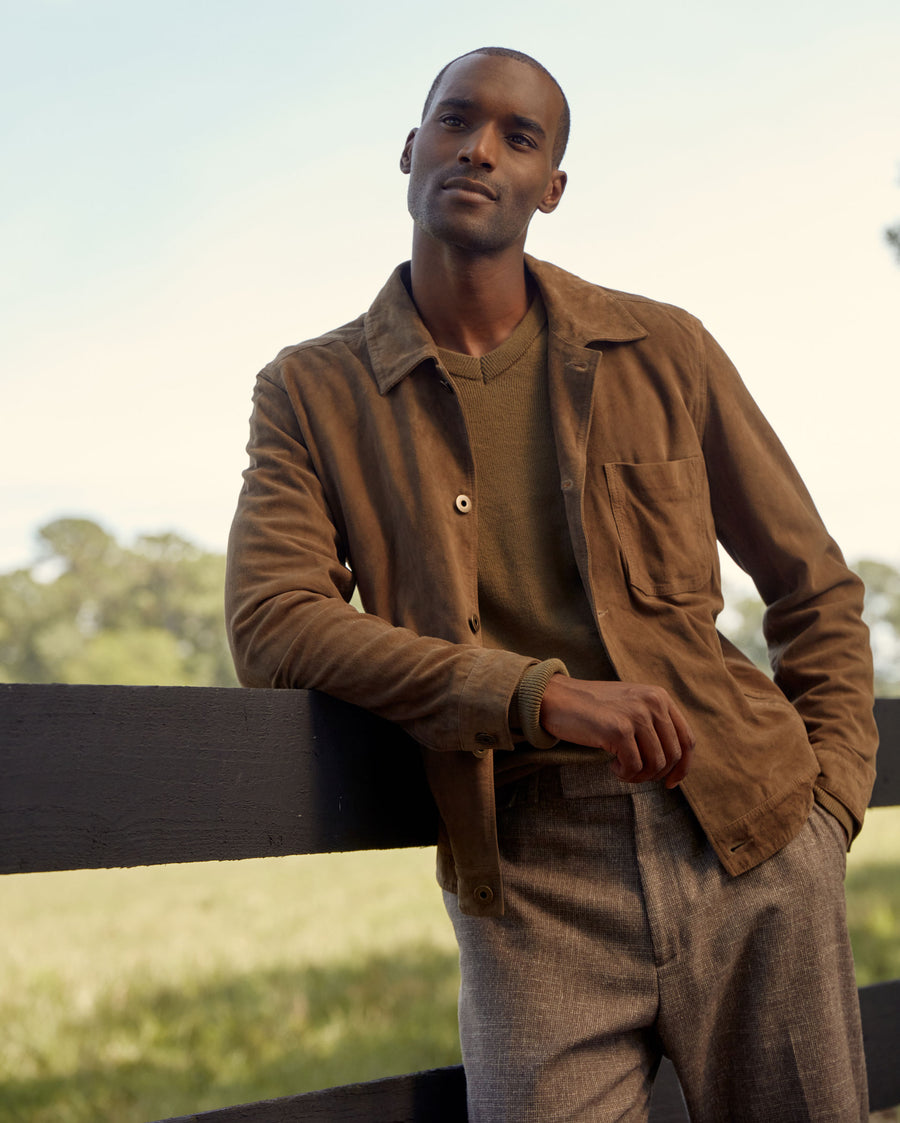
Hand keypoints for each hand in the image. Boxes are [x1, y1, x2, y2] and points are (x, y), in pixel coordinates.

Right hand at [539, 676, 694, 787]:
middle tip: (635, 776)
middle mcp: (652, 702)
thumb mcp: (630, 706)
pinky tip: (611, 765)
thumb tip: (676, 764)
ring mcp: (636, 715)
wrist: (556, 698)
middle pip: (672, 756)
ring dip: (638, 776)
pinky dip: (624, 774)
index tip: (671, 783)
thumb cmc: (592, 709)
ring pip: (655, 764)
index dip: (683, 767)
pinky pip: (634, 767)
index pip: (686, 739)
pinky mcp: (619, 730)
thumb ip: (654, 724)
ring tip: (621, 769)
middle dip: (655, 774)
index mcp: (659, 696)